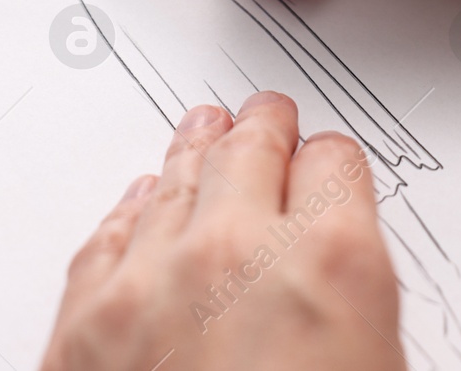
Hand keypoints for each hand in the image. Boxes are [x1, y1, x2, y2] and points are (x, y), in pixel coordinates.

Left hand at [41, 92, 401, 370]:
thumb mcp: (377, 362)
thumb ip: (354, 298)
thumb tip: (338, 285)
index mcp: (332, 264)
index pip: (334, 164)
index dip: (331, 162)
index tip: (326, 161)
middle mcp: (237, 254)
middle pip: (250, 151)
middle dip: (263, 128)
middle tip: (266, 115)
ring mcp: (151, 284)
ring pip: (173, 182)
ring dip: (193, 152)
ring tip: (202, 128)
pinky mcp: (84, 329)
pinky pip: (105, 242)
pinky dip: (127, 216)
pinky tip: (139, 202)